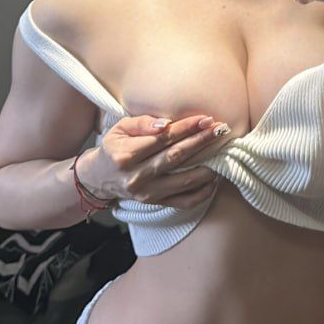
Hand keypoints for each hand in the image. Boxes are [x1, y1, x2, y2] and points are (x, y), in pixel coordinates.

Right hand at [79, 114, 226, 208]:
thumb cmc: (114, 147)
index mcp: (126, 155)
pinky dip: (203, 191)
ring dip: (208, 166)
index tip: (205, 119)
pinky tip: (215, 178)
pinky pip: (185, 201)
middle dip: (202, 142)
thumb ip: (142, 123)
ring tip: (223, 151)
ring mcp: (148, 194)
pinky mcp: (156, 204)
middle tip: (221, 130)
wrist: (100, 178)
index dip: (186, 129)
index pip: (163, 139)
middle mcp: (137, 177)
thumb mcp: (120, 128)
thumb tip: (166, 124)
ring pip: (184, 181)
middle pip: (176, 158)